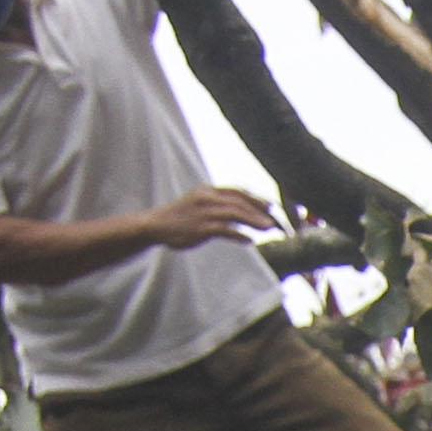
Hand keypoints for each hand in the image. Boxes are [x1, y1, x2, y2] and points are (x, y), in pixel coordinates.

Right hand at [147, 185, 279, 248]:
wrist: (155, 224)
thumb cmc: (181, 217)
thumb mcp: (200, 203)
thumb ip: (220, 206)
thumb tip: (242, 215)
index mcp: (209, 190)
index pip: (238, 191)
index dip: (256, 198)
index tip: (271, 207)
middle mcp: (208, 198)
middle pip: (240, 202)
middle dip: (260, 211)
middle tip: (276, 221)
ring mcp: (204, 212)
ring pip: (235, 214)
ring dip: (254, 221)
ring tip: (269, 229)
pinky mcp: (200, 228)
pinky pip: (224, 230)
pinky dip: (238, 234)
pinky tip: (249, 240)